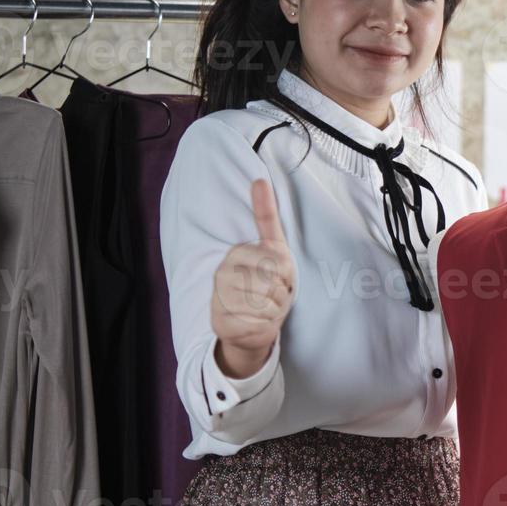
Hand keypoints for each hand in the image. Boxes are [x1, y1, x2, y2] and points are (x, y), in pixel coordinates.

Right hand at [210, 178, 296, 377]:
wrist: (250, 326)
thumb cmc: (265, 285)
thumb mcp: (273, 250)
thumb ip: (267, 217)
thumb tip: (259, 179)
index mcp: (236, 252)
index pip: (279, 262)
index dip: (287, 273)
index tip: (279, 276)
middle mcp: (223, 272)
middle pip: (274, 282)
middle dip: (282, 292)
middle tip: (272, 295)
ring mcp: (219, 298)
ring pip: (268, 303)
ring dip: (275, 309)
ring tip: (264, 308)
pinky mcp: (221, 321)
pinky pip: (260, 322)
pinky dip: (265, 325)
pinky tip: (256, 322)